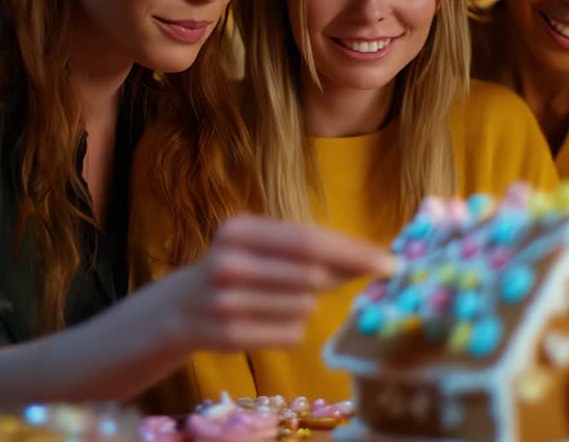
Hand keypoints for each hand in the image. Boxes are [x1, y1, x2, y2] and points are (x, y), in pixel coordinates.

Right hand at [163, 214, 396, 351]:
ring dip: (307, 305)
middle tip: (340, 280)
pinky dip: (291, 329)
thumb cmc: (237, 268)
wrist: (177, 308)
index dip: (354, 253)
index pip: (310, 241)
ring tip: (279, 299)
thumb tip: (376, 259)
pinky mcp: (228, 337)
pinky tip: (267, 321)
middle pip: (312, 276)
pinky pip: (290, 335)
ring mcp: (224, 302)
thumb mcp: (262, 246)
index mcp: (239, 230)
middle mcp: (228, 263)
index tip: (391, 263)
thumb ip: (313, 250)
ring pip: (304, 307)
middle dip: (335, 280)